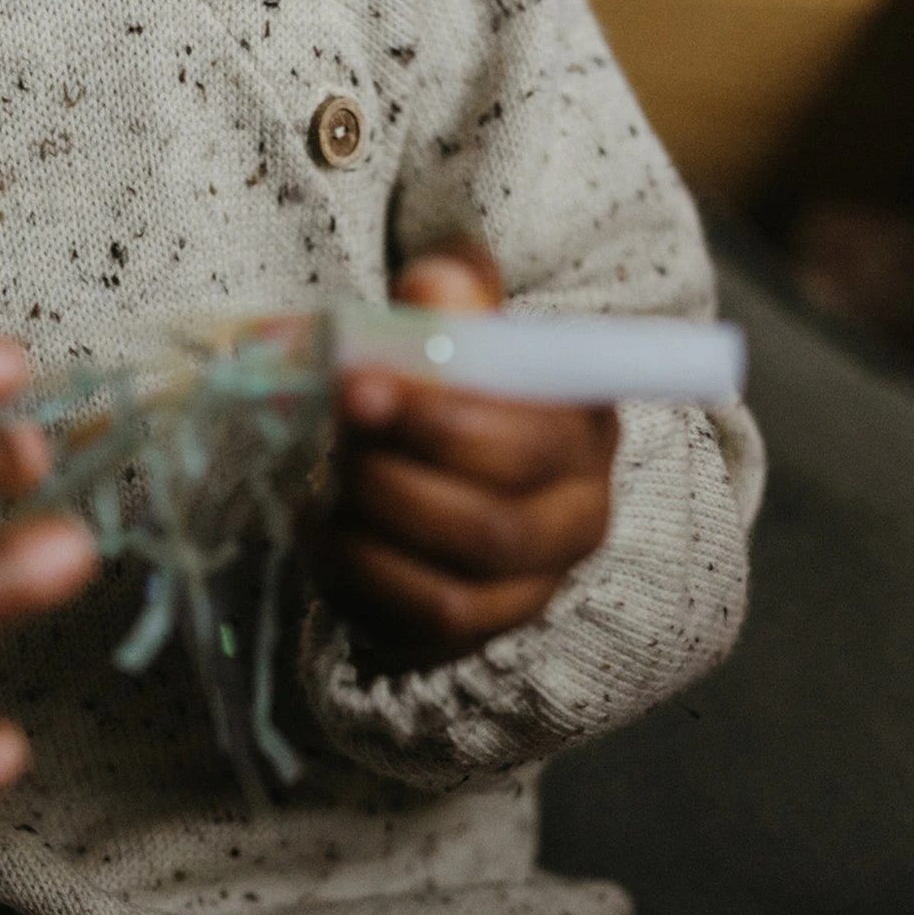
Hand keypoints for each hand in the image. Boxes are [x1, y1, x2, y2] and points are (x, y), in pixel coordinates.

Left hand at [317, 241, 617, 670]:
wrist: (427, 460)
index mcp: (585, 427)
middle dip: (391, 477)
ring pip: (455, 583)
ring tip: (331, 478)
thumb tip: (434, 286)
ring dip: (372, 528)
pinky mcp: (479, 628)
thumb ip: (450, 298)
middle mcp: (580, 515)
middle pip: (494, 526)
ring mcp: (534, 585)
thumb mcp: (455, 325)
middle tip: (335, 436)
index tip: (361, 386)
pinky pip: (418, 619)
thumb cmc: (450, 384)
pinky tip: (328, 522)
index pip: (532, 440)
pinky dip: (358, 571)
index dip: (441, 420)